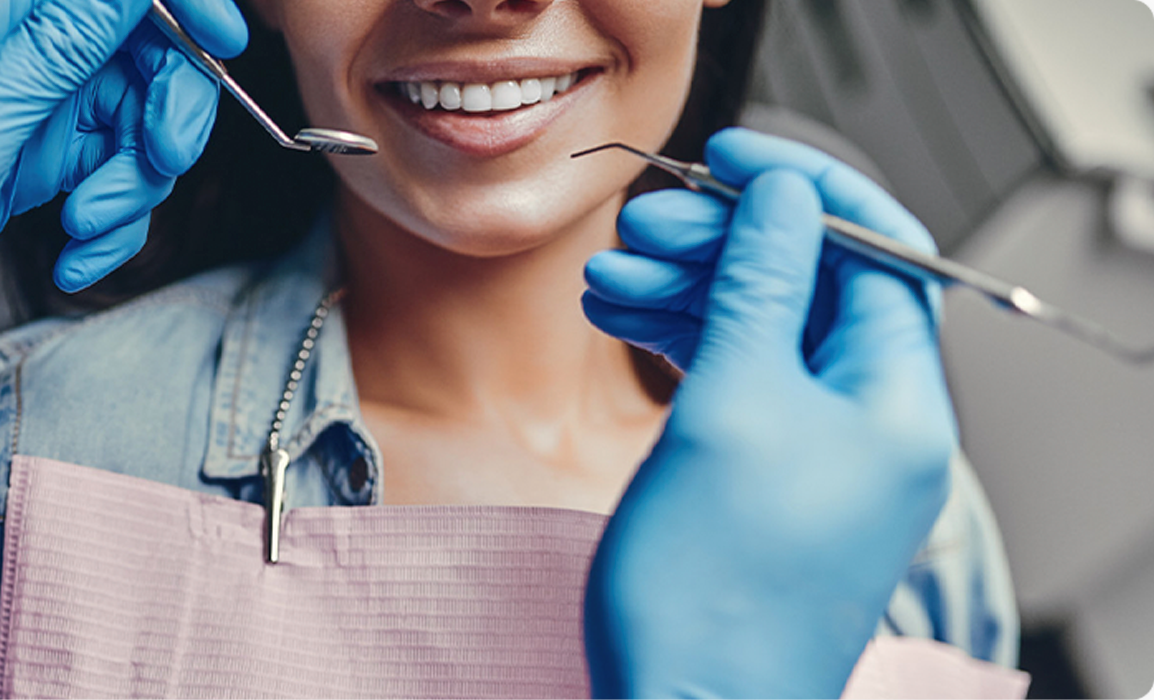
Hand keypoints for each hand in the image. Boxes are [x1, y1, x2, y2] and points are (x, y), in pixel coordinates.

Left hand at [0, 0, 246, 353]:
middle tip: (161, 161)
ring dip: (133, 184)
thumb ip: (64, 40)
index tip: (222, 41)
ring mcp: (45, 91)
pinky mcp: (57, 144)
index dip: (181, 0)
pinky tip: (77, 250)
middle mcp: (21, 38)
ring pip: (146, 116)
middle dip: (168, 111)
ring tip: (85, 224)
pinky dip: (116, 217)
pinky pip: (125, 168)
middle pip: (149, 45)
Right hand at [581, 128, 955, 698]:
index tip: (732, 157)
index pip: (877, 251)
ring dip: (689, 291)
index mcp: (895, 402)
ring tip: (607, 279)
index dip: (804, 190)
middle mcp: (871, 424)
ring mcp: (820, 452)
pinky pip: (739, 380)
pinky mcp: (770, 476)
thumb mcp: (732, 406)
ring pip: (762, 331)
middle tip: (645, 226)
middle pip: (811, 287)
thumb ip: (760, 288)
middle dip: (725, 244)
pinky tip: (625, 322)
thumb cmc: (711, 591)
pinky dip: (684, 342)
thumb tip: (784, 198)